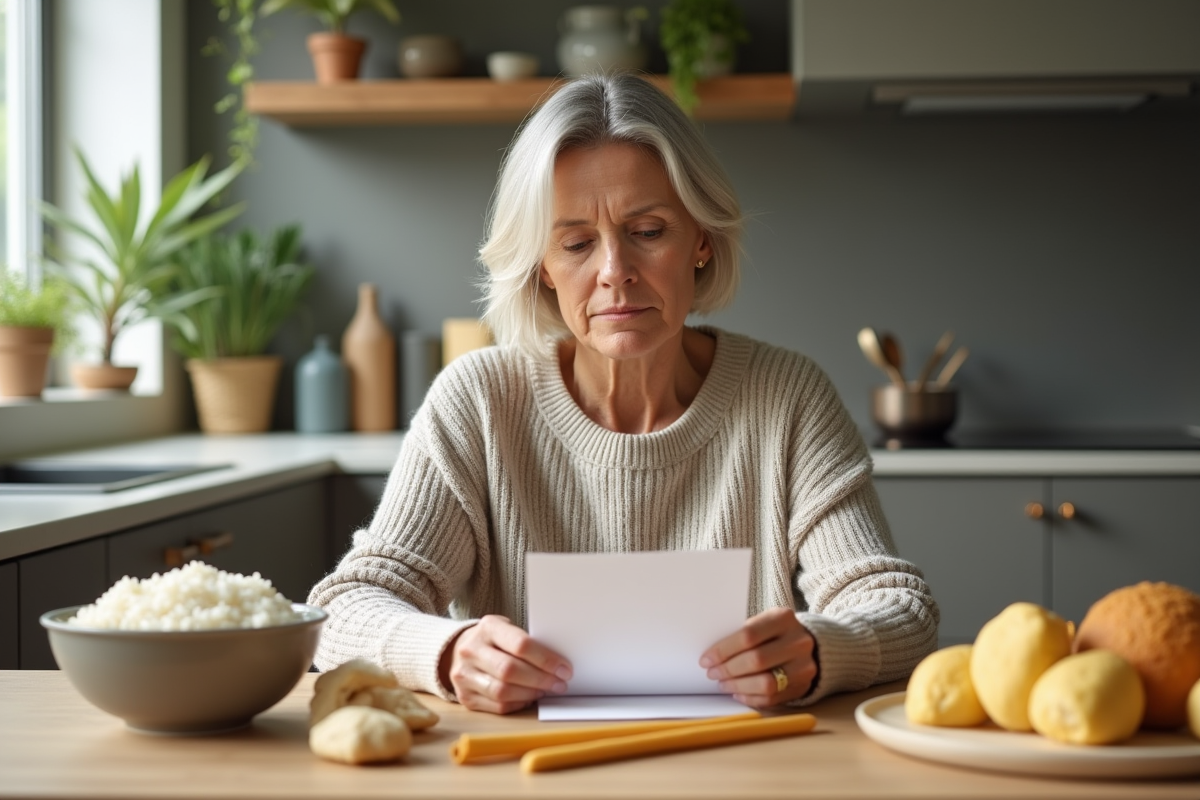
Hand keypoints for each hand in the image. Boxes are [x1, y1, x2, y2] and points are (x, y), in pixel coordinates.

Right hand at [440, 615, 572, 713]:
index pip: (520, 644)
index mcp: (487, 628)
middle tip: (559, 684)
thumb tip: (558, 664)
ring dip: (530, 693)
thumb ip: (527, 643)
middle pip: (510, 670)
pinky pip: (497, 707)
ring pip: (502, 692)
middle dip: (540, 679)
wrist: (458, 650)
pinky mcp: (465, 697)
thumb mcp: (507, 630)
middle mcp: (471, 650)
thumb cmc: (493, 640)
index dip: (546, 659)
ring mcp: (464, 675)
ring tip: (544, 690)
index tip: (564, 668)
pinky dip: (518, 703)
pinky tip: (528, 697)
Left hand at [699, 607, 817, 707]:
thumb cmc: (774, 632)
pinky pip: (772, 698)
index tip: (706, 659)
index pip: (748, 635)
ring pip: (766, 683)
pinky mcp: (803, 686)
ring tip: (724, 684)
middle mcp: (798, 641)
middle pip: (756, 660)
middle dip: (728, 669)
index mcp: (783, 618)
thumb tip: (711, 656)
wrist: (808, 644)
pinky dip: (750, 698)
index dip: (723, 650)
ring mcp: (804, 666)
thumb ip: (742, 635)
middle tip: (712, 673)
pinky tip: (738, 693)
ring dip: (738, 686)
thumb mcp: (763, 622)